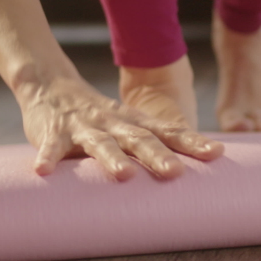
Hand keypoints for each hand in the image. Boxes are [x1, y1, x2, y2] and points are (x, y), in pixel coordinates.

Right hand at [15, 76, 223, 178]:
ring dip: (112, 159)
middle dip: (158, 155)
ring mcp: (84, 127)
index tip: (216, 153)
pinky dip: (47, 159)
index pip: (168, 132)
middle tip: (177, 172)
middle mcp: (113, 123)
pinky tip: (43, 172)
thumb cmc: (99, 117)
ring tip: (125, 175)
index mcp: (134, 123)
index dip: (192, 142)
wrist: (50, 85)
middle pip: (139, 139)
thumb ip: (155, 142)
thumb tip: (192, 168)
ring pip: (100, 144)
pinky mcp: (53, 133)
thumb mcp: (129, 125)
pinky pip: (50, 147)